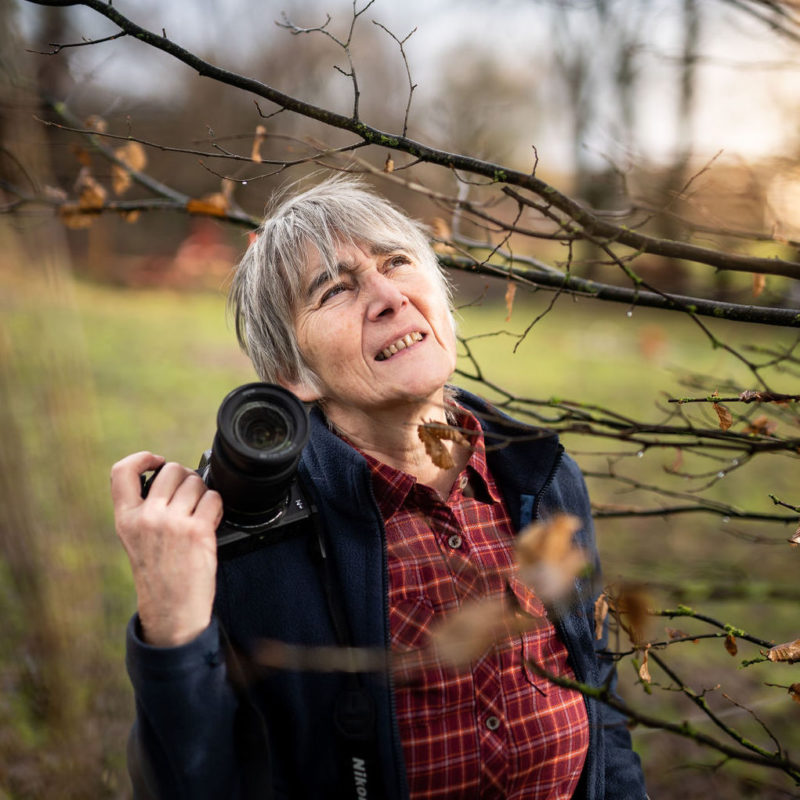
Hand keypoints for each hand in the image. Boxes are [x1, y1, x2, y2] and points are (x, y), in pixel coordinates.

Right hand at [110, 451, 222, 646]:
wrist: (173, 610)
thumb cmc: (160, 575)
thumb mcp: (137, 539)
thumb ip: (145, 510)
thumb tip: (170, 478)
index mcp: (126, 519)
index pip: (121, 472)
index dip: (142, 458)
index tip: (157, 460)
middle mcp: (147, 517)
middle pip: (171, 470)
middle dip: (186, 478)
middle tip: (189, 496)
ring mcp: (172, 523)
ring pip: (196, 482)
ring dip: (203, 493)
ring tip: (200, 512)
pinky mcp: (197, 531)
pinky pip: (214, 498)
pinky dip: (217, 506)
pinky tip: (211, 520)